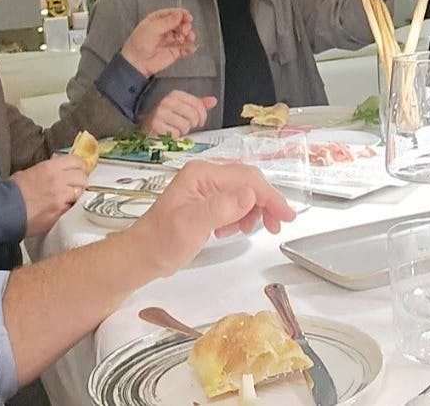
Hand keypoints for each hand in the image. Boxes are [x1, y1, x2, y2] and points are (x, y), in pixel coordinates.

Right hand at [10, 154, 89, 236]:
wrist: (4, 210)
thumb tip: (59, 170)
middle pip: (83, 177)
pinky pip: (72, 209)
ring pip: (80, 194)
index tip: (80, 170)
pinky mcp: (60, 214)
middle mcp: (59, 180)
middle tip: (74, 186)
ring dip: (75, 196)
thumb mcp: (29, 172)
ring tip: (67, 199)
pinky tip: (61, 209)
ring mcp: (61, 198)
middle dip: (80, 181)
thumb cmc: (12, 190)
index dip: (80, 166)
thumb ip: (47, 170)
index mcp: (51, 167)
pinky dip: (69, 209)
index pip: (77, 161)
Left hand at [120, 9, 196, 76]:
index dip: (182, 14)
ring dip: (190, 35)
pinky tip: (191, 46)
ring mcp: (171, 40)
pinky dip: (190, 47)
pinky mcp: (175, 51)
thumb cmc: (138, 44)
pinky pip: (186, 48)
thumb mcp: (152, 29)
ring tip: (189, 38)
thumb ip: (167, 22)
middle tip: (185, 30)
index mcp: (158, 20)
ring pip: (185, 34)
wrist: (137, 63)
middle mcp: (165, 29)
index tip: (188, 17)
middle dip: (186, 25)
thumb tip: (179, 14)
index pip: (173, 13)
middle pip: (181, 23)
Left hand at [130, 160, 294, 276]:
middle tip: (276, 226)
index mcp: (201, 174)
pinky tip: (231, 230)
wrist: (142, 256)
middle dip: (265, 202)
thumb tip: (251, 195)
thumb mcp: (191, 226)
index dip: (269, 196)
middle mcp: (206, 175)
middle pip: (248, 182)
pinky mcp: (208, 202)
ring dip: (253, 211)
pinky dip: (240, 216)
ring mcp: (206, 188)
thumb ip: (222, 208)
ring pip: (244, 192)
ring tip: (245, 231)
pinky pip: (235, 203)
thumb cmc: (162, 242)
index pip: (246, 178)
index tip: (286, 216)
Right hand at [139, 89, 216, 137]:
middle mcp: (167, 101)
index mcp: (175, 95)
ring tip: (177, 129)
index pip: (198, 104)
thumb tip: (213, 101)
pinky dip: (175, 137)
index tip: (201, 121)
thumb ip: (198, 104)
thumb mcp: (183, 108)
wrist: (147, 126)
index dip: (203, 115)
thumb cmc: (166, 118)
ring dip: (183, 131)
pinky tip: (170, 133)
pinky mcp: (155, 125)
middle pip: (193, 115)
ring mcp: (160, 113)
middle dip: (193, 124)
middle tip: (188, 126)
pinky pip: (175, 134)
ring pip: (185, 125)